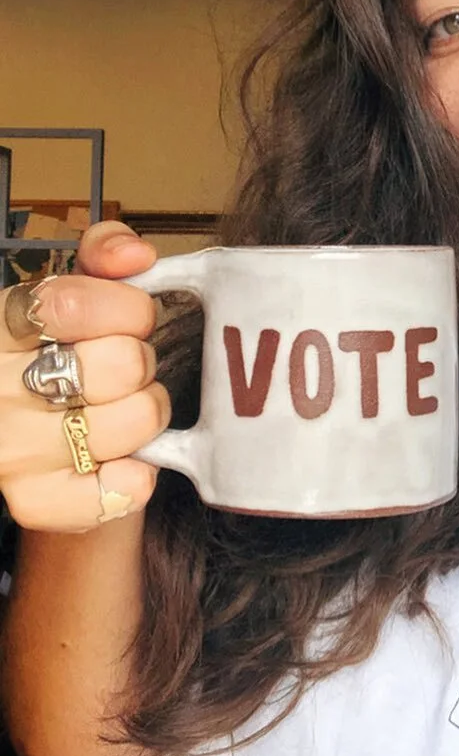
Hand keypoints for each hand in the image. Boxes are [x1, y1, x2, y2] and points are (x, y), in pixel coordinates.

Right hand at [0, 222, 170, 531]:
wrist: (53, 444)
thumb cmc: (72, 355)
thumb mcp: (82, 293)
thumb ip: (104, 255)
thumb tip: (135, 256)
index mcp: (2, 326)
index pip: (70, 305)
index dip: (129, 309)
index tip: (136, 320)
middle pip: (118, 364)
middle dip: (142, 364)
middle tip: (128, 372)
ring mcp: (10, 450)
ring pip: (132, 420)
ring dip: (147, 414)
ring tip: (124, 411)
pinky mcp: (35, 501)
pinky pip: (118, 487)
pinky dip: (137, 476)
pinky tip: (124, 461)